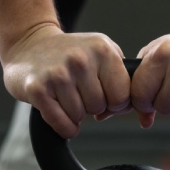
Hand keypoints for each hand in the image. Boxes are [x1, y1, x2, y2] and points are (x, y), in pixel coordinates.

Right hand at [2, 24, 131, 137]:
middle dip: (92, 105)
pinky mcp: (37, 89)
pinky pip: (62, 125)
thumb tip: (140, 112)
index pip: (122, 95)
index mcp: (101, 49)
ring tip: (65, 94)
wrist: (28, 44)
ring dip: (74, 113)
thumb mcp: (101, 51)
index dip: (115, 102)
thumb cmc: (69, 52)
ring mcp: (57, 73)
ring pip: (80, 117)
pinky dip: (63, 126)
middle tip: (78, 91)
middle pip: (100, 107)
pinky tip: (58, 109)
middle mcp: (80, 59)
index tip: (104, 95)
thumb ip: (123, 76)